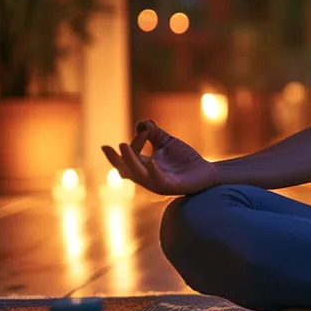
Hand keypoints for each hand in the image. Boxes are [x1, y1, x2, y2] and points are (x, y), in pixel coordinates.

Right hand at [100, 120, 219, 195]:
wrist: (206, 171)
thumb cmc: (184, 158)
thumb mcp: (166, 142)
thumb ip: (153, 132)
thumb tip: (140, 123)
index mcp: (144, 167)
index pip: (131, 156)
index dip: (135, 142)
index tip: (145, 130)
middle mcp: (148, 177)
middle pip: (126, 171)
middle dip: (115, 159)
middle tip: (105, 148)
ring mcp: (158, 184)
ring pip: (139, 175)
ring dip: (130, 161)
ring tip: (122, 146)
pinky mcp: (171, 187)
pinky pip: (158, 181)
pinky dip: (153, 171)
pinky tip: (152, 161)